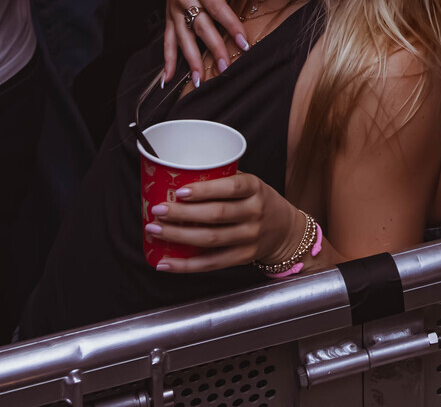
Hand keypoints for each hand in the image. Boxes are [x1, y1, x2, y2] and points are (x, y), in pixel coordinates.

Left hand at [146, 173, 304, 271]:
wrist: (285, 231)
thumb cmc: (259, 202)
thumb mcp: (252, 185)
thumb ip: (224, 180)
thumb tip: (181, 175)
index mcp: (256, 189)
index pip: (232, 187)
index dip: (205, 190)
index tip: (180, 191)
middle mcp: (255, 212)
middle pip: (216, 214)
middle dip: (183, 213)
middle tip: (158, 210)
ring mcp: (250, 237)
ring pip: (210, 239)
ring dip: (178, 236)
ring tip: (155, 230)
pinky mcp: (243, 257)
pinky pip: (211, 263)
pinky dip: (185, 265)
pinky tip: (165, 262)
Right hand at [161, 0, 243, 88]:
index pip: (217, 8)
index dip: (230, 26)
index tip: (243, 42)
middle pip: (200, 28)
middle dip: (213, 49)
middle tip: (225, 67)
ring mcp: (175, 10)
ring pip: (183, 38)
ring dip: (191, 60)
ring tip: (199, 79)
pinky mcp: (170, 16)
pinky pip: (167, 40)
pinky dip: (167, 59)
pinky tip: (167, 78)